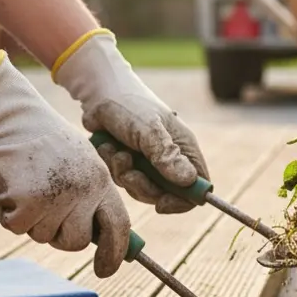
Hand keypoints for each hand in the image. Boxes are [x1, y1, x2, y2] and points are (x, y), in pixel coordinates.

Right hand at [0, 52, 131, 277]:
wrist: (9, 118)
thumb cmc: (44, 142)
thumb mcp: (82, 164)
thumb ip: (92, 197)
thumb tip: (99, 238)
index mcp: (102, 181)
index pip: (118, 227)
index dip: (114, 253)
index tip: (106, 270)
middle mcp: (83, 192)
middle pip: (76, 242)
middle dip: (60, 234)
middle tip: (46, 207)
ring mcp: (55, 198)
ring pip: (44, 236)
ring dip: (32, 220)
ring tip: (28, 185)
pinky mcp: (25, 203)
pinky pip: (17, 227)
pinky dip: (9, 213)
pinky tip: (11, 186)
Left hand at [52, 30, 209, 213]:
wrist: (100, 94)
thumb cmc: (130, 105)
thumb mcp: (149, 129)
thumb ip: (166, 155)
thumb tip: (189, 181)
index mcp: (184, 149)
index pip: (197, 187)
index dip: (182, 200)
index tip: (161, 202)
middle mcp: (170, 159)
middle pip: (166, 195)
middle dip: (143, 187)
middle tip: (128, 171)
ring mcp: (149, 163)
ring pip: (141, 189)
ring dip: (124, 174)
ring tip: (116, 151)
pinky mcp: (130, 163)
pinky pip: (123, 180)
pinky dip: (113, 167)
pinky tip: (108, 147)